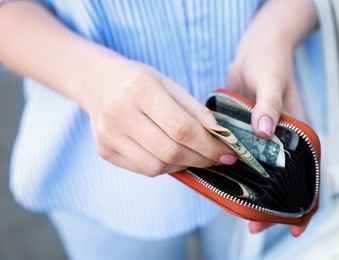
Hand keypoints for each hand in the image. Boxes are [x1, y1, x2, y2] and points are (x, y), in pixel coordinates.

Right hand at [82, 57, 235, 176]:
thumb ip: (195, 111)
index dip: (209, 146)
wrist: (100, 83)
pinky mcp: (104, 151)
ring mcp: (107, 134)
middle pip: (170, 151)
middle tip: (216, 158)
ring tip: (193, 155)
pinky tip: (171, 155)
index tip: (228, 153)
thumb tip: (221, 138)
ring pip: (157, 167)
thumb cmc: (140, 82)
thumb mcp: (169, 85)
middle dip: (201, 159)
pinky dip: (165, 167)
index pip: (182, 128)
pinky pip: (143, 169)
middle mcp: (119, 112)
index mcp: (139, 89)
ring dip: (183, 165)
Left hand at [226, 0, 316, 236]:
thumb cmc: (269, 63)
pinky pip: (241, 159)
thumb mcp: (271, 81)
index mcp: (298, 133)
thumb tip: (265, 131)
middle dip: (270, 206)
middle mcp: (281, 142)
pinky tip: (220, 183)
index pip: (308, 175)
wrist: (255, 51)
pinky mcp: (245, 135)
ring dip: (249, 193)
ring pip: (259, 174)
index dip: (303, 203)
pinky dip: (234, 172)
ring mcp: (263, 140)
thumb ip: (269, 105)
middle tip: (253, 224)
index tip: (291, 225)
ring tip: (234, 209)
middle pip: (282, 182)